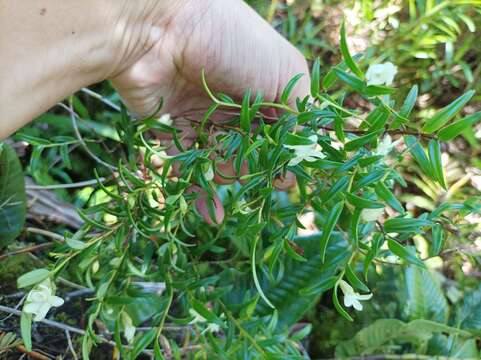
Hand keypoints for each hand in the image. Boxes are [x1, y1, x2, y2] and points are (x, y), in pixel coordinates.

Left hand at [110, 0, 308, 223]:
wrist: (164, 27)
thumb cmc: (234, 44)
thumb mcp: (286, 74)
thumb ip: (300, 115)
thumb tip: (301, 157)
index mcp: (267, 92)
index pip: (282, 137)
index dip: (284, 160)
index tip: (286, 180)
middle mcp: (238, 107)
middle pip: (252, 156)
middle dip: (253, 170)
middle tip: (253, 173)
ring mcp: (207, 119)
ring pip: (222, 165)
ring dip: (226, 180)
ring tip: (223, 184)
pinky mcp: (175, 129)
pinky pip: (189, 165)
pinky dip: (198, 190)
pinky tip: (211, 215)